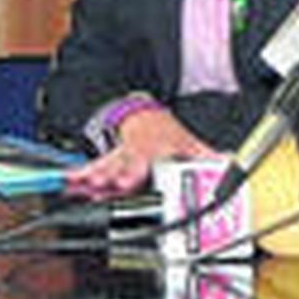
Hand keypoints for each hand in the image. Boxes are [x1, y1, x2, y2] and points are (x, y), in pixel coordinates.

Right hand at [64, 108, 216, 198]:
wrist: (142, 115)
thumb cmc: (166, 136)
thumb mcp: (189, 142)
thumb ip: (208, 155)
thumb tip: (229, 161)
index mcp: (157, 149)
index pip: (149, 160)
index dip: (138, 170)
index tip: (129, 180)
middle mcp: (137, 152)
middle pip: (122, 164)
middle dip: (111, 174)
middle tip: (100, 183)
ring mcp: (120, 156)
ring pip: (105, 165)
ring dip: (92, 175)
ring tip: (79, 183)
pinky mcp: (108, 161)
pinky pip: (93, 167)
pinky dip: (79, 175)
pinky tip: (68, 181)